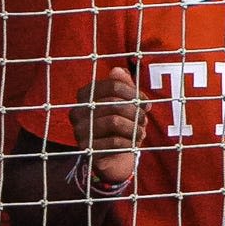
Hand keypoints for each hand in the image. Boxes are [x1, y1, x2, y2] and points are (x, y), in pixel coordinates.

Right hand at [79, 62, 145, 194]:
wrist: (113, 155)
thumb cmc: (120, 122)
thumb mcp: (125, 101)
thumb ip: (122, 84)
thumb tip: (118, 70)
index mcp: (85, 95)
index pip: (113, 85)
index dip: (134, 93)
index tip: (146, 103)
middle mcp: (77, 111)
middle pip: (115, 104)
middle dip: (136, 112)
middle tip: (145, 120)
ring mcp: (79, 131)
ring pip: (114, 122)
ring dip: (134, 128)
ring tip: (141, 132)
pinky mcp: (86, 149)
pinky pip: (113, 142)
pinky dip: (129, 142)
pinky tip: (133, 144)